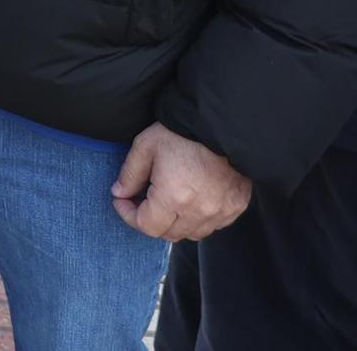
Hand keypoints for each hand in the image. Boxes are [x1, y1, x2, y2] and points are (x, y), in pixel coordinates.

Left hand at [111, 122, 252, 239]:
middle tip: (141, 200)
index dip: (129, 215)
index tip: (122, 201)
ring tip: (167, 200)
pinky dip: (199, 218)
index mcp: (174, 198)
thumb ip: (129, 174)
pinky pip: (214, 224)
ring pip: (193, 232)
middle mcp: (200, 211)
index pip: (147, 226)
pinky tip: (192, 200)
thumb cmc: (182, 132)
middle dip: (150, 220)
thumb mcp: (145, 146)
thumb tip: (120, 193)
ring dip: (176, 222)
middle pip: (169, 233)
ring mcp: (222, 211)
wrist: (222, 123)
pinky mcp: (236, 206)